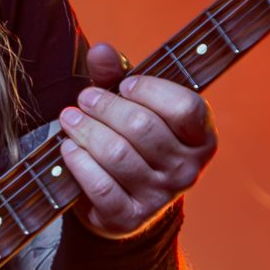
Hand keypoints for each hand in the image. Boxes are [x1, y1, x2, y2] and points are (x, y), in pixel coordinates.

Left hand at [55, 41, 216, 235]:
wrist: (120, 202)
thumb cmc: (129, 141)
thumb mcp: (129, 105)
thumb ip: (116, 75)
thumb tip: (100, 50)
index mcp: (201, 138)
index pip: (185, 107)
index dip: (150, 90)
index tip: (124, 86)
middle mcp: (187, 170)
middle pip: (142, 127)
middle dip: (105, 107)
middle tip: (84, 98)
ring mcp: (160, 197)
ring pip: (117, 154)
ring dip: (86, 131)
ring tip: (69, 119)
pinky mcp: (129, 218)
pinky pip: (100, 185)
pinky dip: (79, 163)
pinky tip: (67, 150)